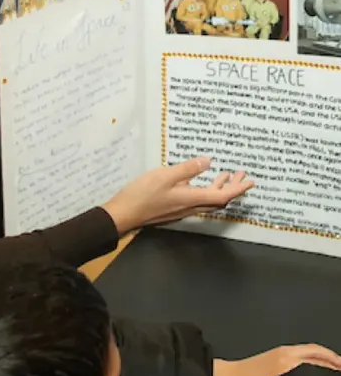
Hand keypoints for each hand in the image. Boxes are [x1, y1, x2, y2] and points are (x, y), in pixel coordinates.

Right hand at [103, 157, 252, 234]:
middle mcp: (191, 207)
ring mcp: (183, 209)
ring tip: (225, 175)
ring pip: (208, 201)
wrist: (125, 214)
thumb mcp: (165, 176)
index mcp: (191, 199)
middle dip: (233, 188)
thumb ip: (187, 169)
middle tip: (241, 175)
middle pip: (219, 200)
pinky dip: (206, 190)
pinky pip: (198, 200)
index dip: (237, 189)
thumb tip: (208, 161)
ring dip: (220, 188)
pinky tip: (200, 181)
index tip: (250, 181)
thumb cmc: (143, 194)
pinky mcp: (175, 208)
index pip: (222, 196)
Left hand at [211, 345, 340, 375]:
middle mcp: (288, 358)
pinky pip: (305, 349)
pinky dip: (319, 354)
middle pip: (321, 359)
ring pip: (315, 352)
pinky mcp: (278, 351)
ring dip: (331, 360)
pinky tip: (325, 364)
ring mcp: (283, 352)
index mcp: (287, 371)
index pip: (320, 372)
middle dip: (337, 368)